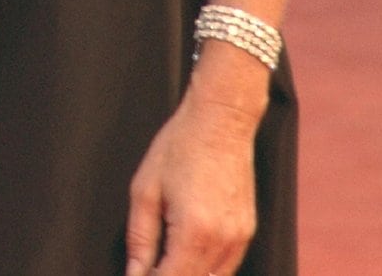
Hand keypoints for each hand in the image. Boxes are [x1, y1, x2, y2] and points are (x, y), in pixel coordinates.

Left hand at [124, 86, 258, 275]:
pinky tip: (188, 256)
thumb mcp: (145, 188)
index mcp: (193, 232)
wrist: (221, 120)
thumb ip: (139, 237)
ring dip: (188, 275)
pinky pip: (227, 268)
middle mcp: (222, 243)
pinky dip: (207, 270)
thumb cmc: (182, 145)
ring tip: (165, 260)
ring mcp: (239, 240)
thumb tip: (134, 272)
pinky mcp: (247, 233)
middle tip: (149, 267)